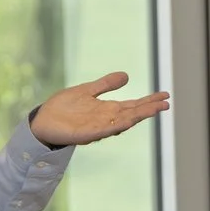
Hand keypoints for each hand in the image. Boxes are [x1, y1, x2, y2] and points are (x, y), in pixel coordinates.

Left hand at [30, 72, 171, 148]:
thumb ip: (106, 85)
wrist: (42, 121)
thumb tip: (126, 76)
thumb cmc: (63, 108)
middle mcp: (105, 119)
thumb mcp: (87, 90)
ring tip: (154, 110)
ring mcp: (97, 127)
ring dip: (138, 117)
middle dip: (149, 109)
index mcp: (107, 110)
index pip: (132, 105)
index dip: (148, 101)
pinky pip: (104, 131)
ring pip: (122, 122)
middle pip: (132, 114)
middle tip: (166, 103)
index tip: (165, 95)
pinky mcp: (85, 134)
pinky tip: (128, 121)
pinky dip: (116, 126)